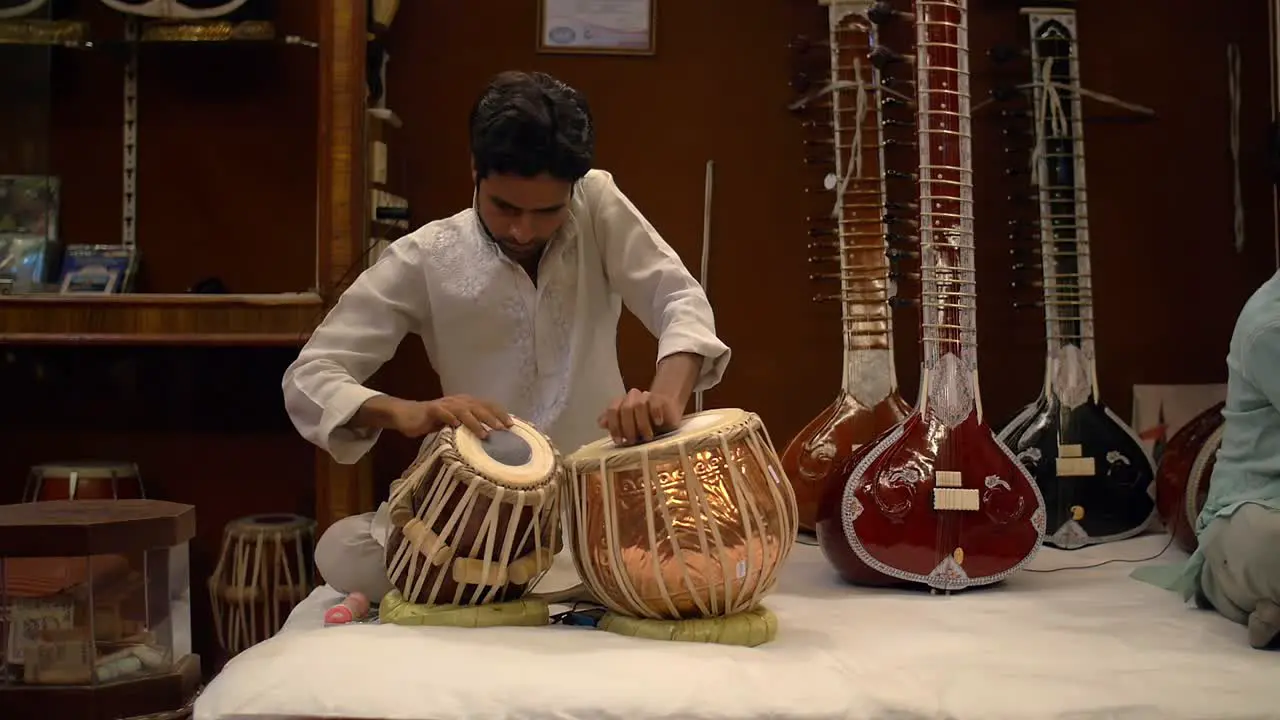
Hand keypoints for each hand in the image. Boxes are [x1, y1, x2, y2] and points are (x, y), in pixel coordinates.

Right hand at [390, 395, 511, 438]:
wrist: (408, 415)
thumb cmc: (435, 422)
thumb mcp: (456, 424)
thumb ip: (470, 426)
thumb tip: (492, 437)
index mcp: (466, 403)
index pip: (487, 405)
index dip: (500, 413)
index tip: (511, 425)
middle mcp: (458, 401)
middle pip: (478, 407)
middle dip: (492, 417)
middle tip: (502, 429)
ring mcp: (445, 405)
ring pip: (463, 410)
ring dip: (475, 422)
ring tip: (484, 434)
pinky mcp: (432, 410)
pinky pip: (442, 413)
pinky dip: (450, 418)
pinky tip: (456, 426)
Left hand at [598, 388, 683, 445]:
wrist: (667, 415)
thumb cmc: (645, 426)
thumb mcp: (629, 430)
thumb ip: (614, 425)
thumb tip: (601, 423)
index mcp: (620, 404)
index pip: (612, 410)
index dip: (614, 426)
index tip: (619, 441)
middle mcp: (631, 398)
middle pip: (625, 408)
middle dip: (628, 427)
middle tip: (633, 441)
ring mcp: (645, 396)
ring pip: (639, 405)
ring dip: (642, 424)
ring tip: (647, 437)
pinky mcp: (659, 398)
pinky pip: (654, 402)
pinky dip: (655, 413)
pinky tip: (658, 423)